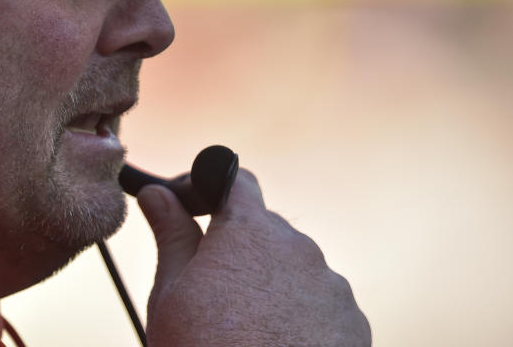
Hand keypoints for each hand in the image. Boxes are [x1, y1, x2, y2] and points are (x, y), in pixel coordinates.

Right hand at [137, 170, 370, 346]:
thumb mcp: (172, 295)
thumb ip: (171, 235)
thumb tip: (158, 194)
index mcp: (248, 232)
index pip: (235, 180)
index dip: (211, 188)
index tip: (192, 209)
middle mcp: (297, 248)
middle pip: (264, 232)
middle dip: (238, 251)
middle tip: (210, 291)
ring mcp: (332, 287)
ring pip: (294, 271)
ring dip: (271, 286)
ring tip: (245, 332)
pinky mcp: (354, 323)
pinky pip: (322, 306)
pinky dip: (300, 318)